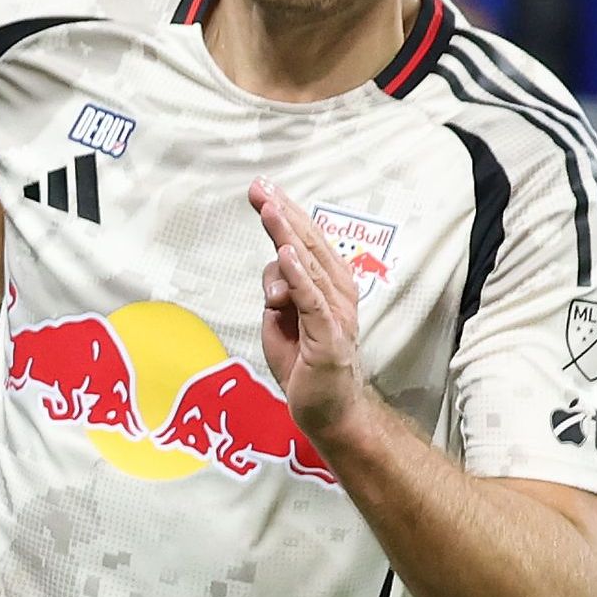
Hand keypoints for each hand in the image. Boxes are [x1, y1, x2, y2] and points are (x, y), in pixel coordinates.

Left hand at [249, 179, 368, 442]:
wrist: (329, 408)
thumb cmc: (306, 363)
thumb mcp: (281, 321)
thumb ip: (277, 292)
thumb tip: (274, 271)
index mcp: (326, 284)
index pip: (303, 241)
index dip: (284, 213)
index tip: (262, 189)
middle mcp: (336, 291)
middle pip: (306, 244)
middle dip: (282, 213)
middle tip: (260, 187)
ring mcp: (335, 312)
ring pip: (308, 265)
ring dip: (287, 235)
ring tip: (269, 209)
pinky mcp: (328, 335)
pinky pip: (312, 300)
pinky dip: (299, 276)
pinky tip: (286, 254)